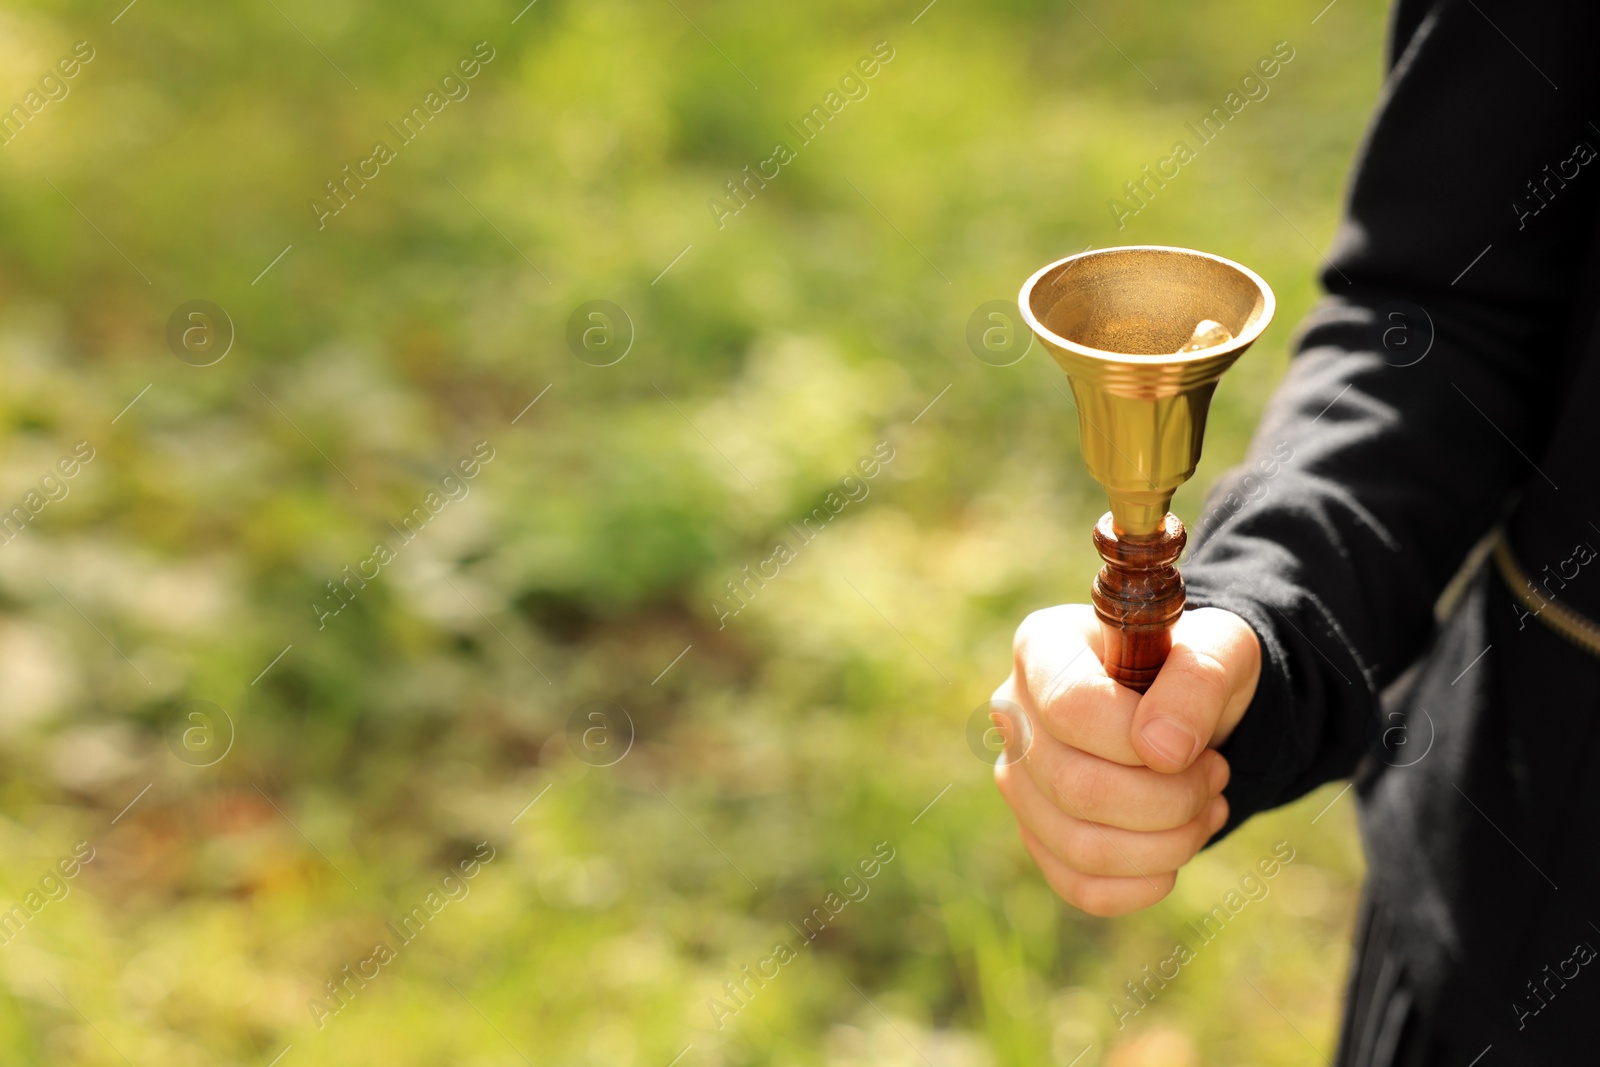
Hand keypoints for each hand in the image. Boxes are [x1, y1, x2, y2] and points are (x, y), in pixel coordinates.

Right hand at [991, 604, 1260, 915]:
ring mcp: (1018, 779)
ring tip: (1205, 807)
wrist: (1187, 711)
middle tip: (1215, 776)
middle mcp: (1014, 713)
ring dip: (1168, 843)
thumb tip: (1162, 751)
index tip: (1197, 746)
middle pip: (1075, 786)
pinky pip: (1080, 885)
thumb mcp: (1221, 648)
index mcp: (1043, 647)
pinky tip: (1175, 852)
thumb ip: (1198, 682)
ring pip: (1080, 845)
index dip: (1138, 740)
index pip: (1069, 706)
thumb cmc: (1194, 670)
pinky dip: (1143, 883)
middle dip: (1170, 799)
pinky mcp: (1036, 834)